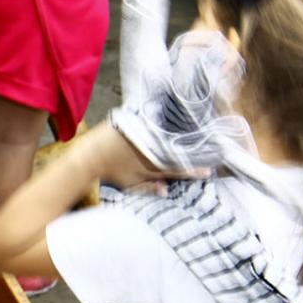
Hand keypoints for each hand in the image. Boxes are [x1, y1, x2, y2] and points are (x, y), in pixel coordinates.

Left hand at [83, 122, 204, 190]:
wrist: (89, 156)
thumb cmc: (109, 172)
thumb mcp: (129, 185)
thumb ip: (148, 188)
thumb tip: (167, 191)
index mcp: (151, 165)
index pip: (177, 169)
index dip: (193, 171)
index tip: (209, 171)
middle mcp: (151, 149)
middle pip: (177, 150)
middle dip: (195, 149)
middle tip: (213, 148)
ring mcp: (144, 134)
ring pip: (168, 133)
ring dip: (183, 131)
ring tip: (200, 128)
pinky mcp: (136, 121)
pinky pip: (155, 118)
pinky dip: (165, 117)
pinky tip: (176, 111)